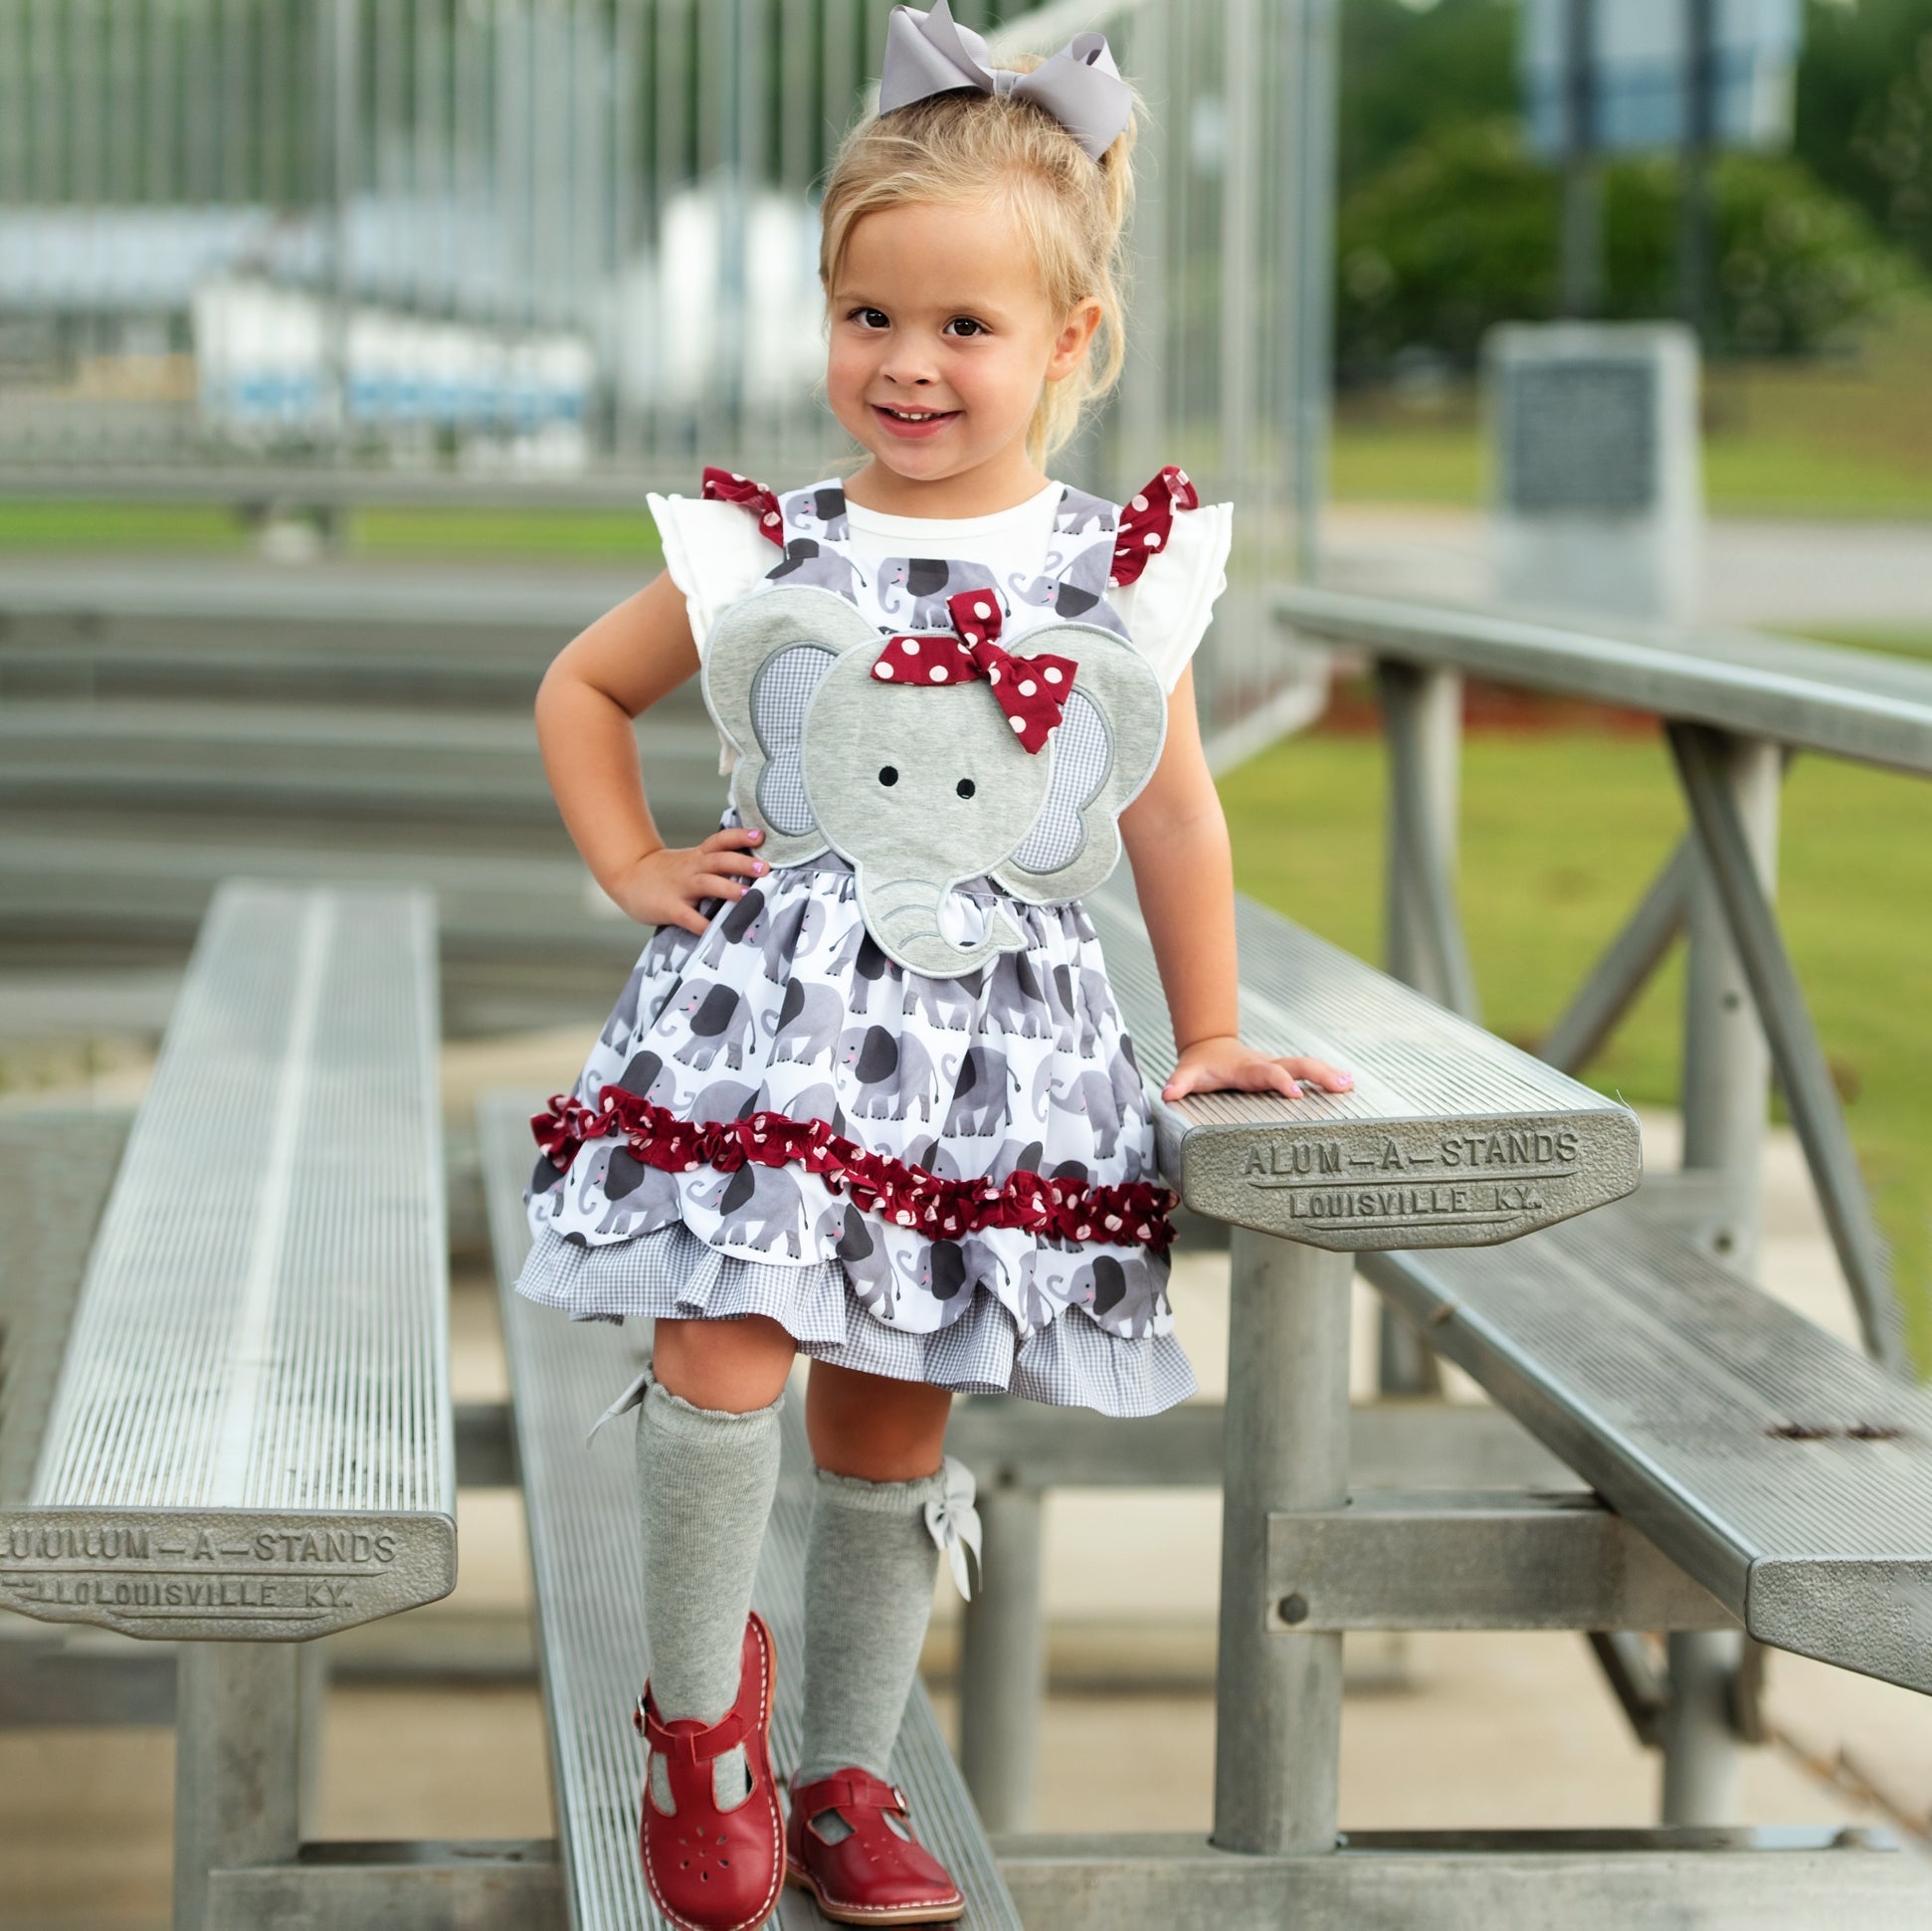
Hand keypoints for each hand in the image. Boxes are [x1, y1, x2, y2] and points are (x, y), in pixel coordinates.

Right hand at [601, 827, 767, 934]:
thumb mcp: (691, 861)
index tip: (761, 836)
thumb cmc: (667, 873)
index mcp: (699, 856)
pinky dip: (703, 925)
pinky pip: (689, 917)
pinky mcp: (670, 908)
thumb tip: (754, 871)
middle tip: (764, 868)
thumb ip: (716, 865)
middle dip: (742, 863)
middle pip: (719, 860)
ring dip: (728, 888)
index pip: (721, 841)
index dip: (740, 837)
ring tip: (748, 895)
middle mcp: (692, 868)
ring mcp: (681, 887)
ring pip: (707, 884)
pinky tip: (717, 932)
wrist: (627, 877)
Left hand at [1161, 1035, 1354, 1102]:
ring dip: (1328, 1073)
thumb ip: (1179, 1084)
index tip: (1296, 1093)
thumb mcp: (1187, 1074)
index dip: (1280, 1081)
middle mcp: (1266, 1064)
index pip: (1266, 1074)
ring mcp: (1277, 1065)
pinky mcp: (1283, 1069)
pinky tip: (1348, 1084)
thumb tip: (1167, 1093)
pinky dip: (1327, 1075)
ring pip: (1306, 1065)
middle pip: (1296, 1065)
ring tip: (1351, 1085)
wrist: (1209, 1046)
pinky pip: (1308, 1070)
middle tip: (1342, 1085)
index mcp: (1246, 1069)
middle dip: (1318, 1074)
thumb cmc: (1199, 1066)